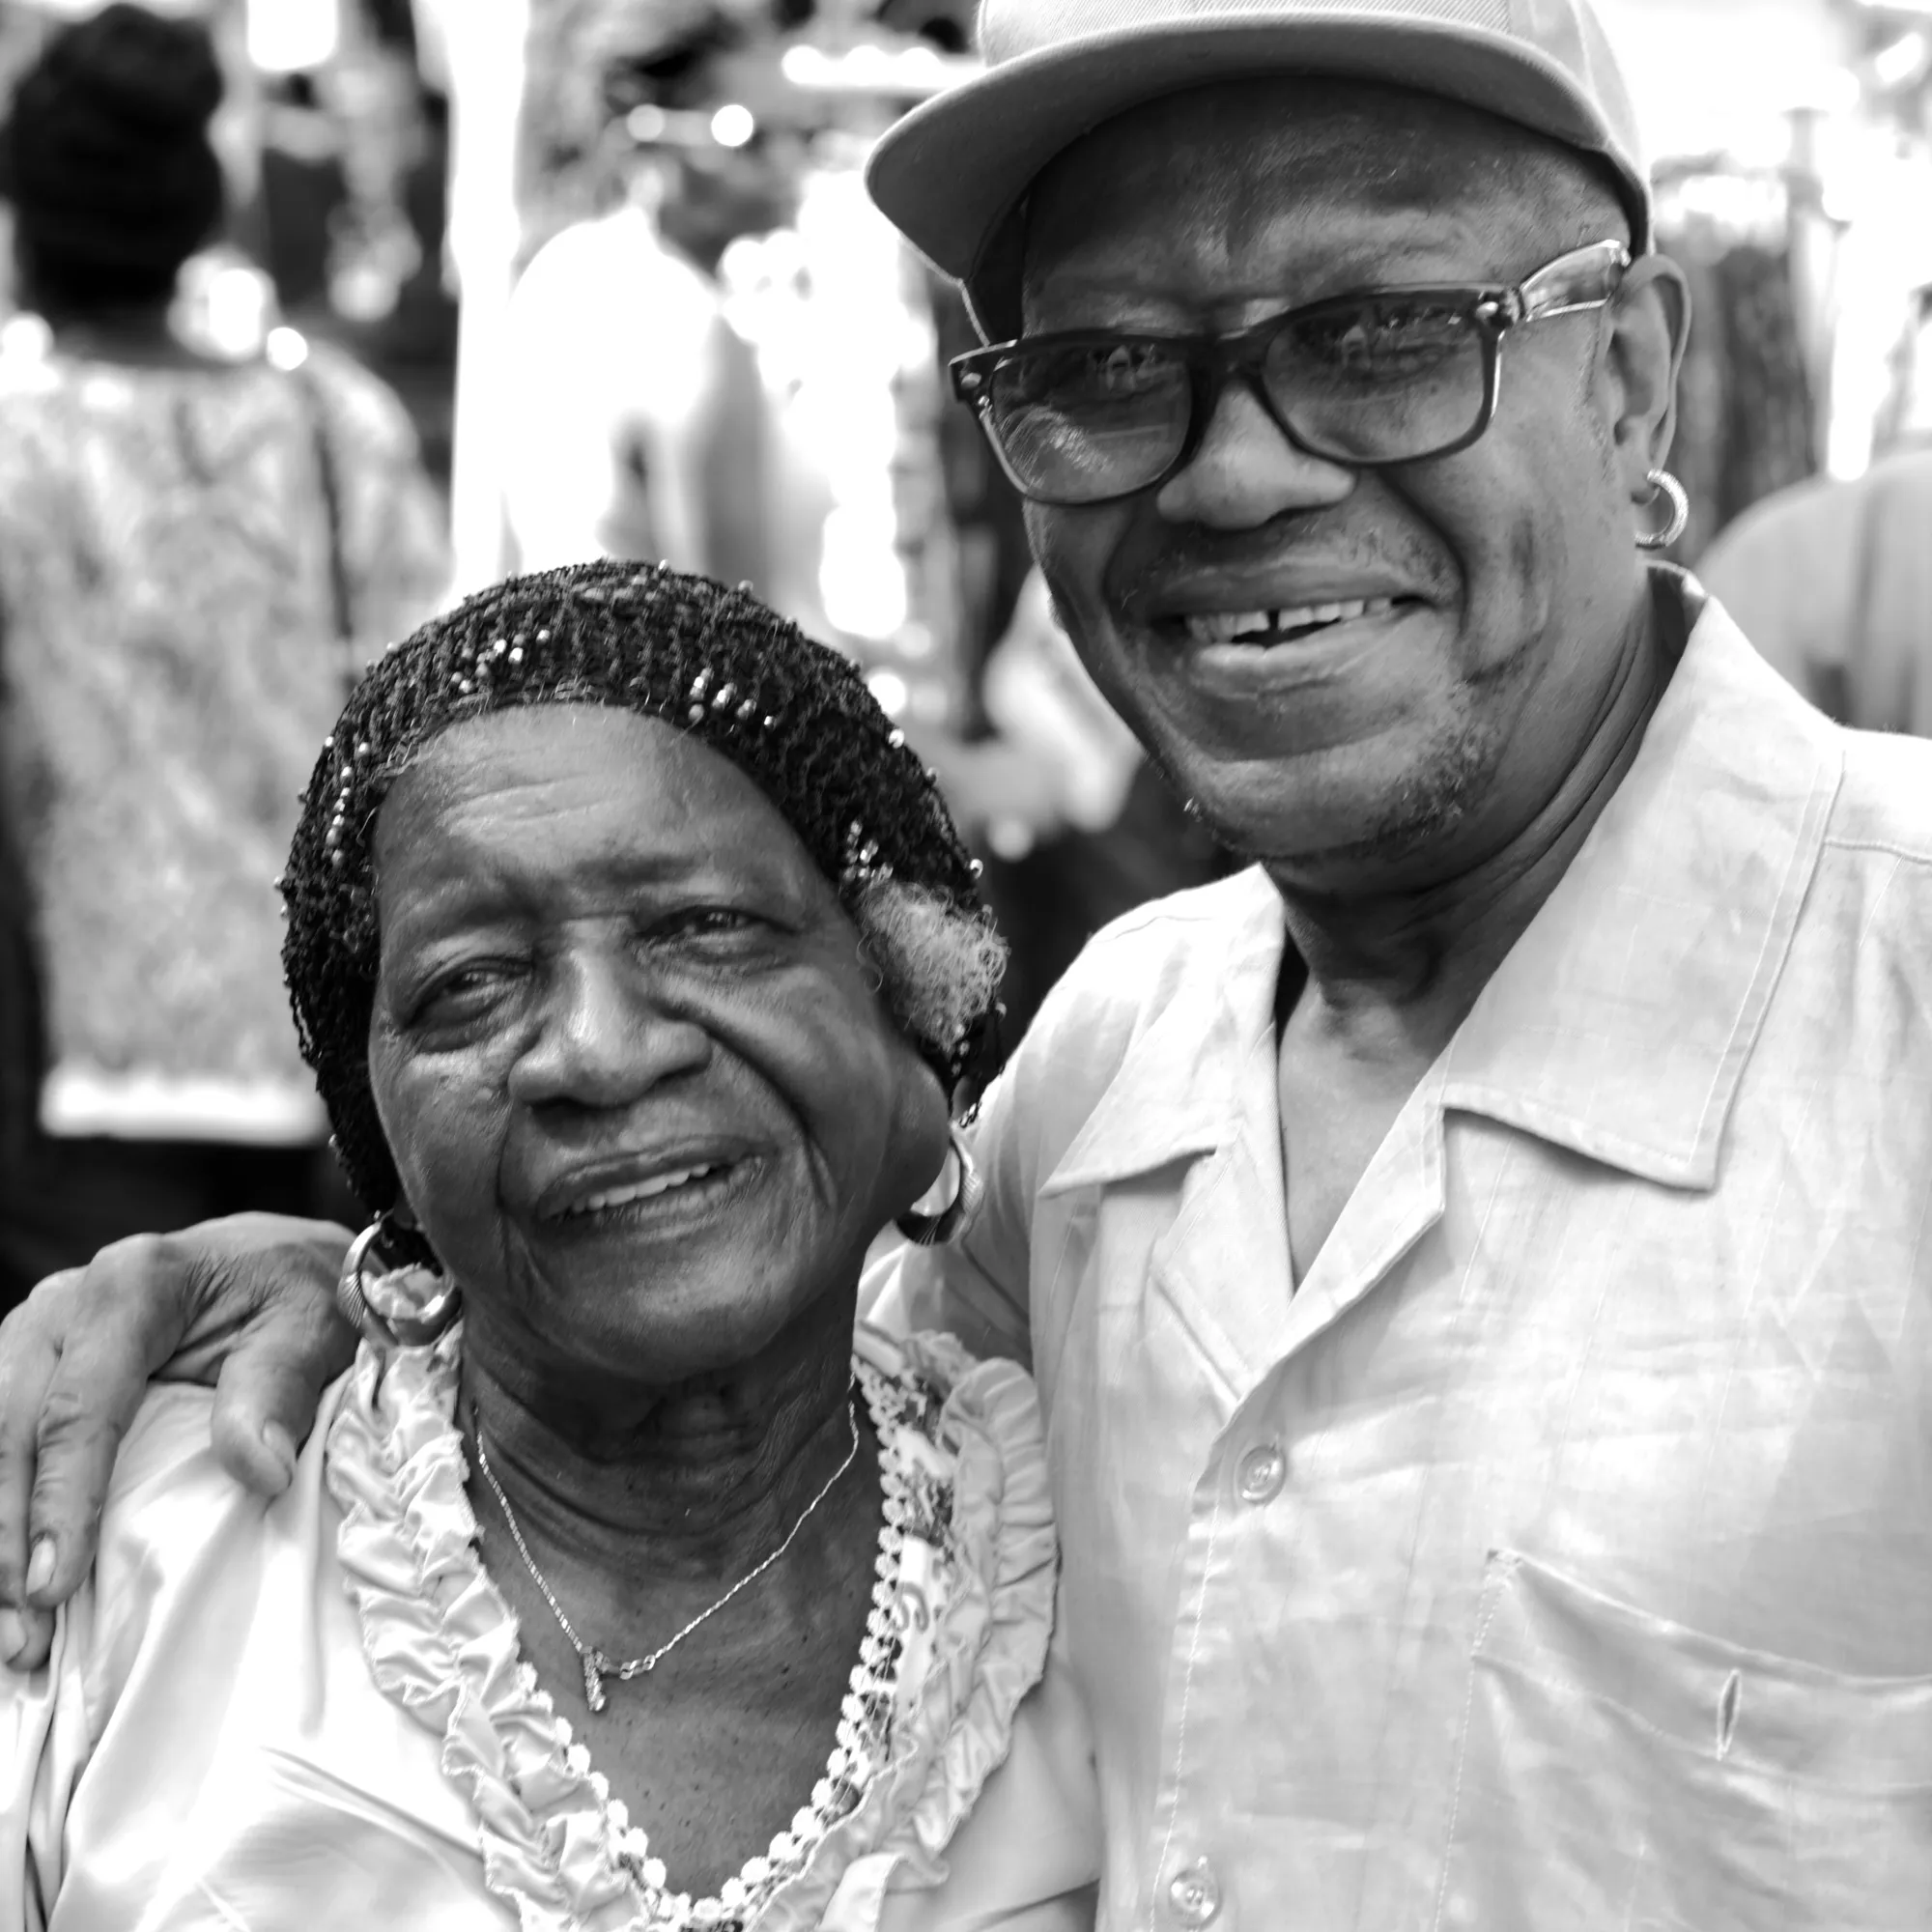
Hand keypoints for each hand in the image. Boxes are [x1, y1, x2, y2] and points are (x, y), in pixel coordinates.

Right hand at [0, 1213, 355, 1669]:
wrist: (280, 1261)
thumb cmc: (296, 1295)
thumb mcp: (310, 1330)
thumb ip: (277, 1391)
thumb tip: (259, 1470)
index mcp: (134, 1286)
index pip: (79, 1406)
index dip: (63, 1500)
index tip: (55, 1585)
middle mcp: (67, 1302)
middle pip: (9, 1431)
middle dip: (9, 1542)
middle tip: (25, 1636)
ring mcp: (36, 1333)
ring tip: (12, 1634)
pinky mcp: (26, 1368)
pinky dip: (1, 1510)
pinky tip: (7, 1583)